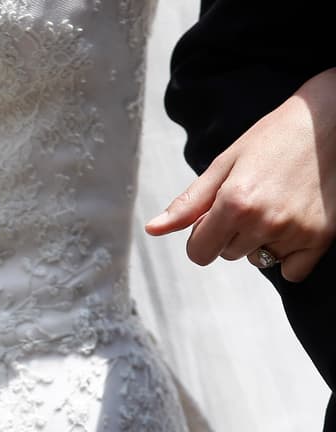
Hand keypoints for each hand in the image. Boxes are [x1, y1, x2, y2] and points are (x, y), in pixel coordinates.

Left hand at [145, 67, 335, 282]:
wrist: (330, 120)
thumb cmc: (273, 138)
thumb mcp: (224, 164)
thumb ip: (188, 203)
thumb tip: (152, 229)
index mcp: (234, 204)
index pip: (199, 253)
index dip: (203, 236)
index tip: (216, 217)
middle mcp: (264, 221)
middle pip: (228, 255)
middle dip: (233, 234)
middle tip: (255, 199)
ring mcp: (296, 231)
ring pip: (259, 260)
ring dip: (262, 241)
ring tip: (278, 204)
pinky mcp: (322, 237)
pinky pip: (292, 272)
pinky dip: (290, 257)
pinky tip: (295, 223)